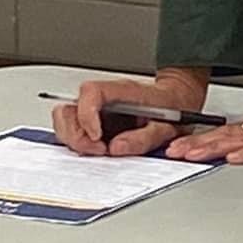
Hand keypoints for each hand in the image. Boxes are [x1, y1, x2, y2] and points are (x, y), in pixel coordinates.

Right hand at [50, 69, 208, 158]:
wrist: (177, 103)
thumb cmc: (171, 110)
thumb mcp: (166, 126)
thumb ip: (143, 138)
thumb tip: (116, 148)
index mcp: (120, 90)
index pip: (90, 92)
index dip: (87, 115)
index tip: (96, 137)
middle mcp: (102, 97)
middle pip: (69, 108)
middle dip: (76, 135)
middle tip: (98, 151)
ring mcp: (94, 108)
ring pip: (64, 119)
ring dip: (73, 139)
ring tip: (98, 152)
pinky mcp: (92, 121)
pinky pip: (71, 129)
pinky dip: (76, 142)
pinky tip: (95, 150)